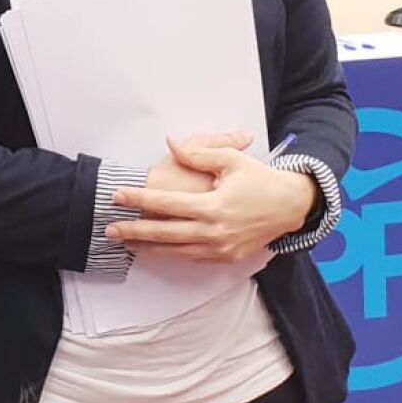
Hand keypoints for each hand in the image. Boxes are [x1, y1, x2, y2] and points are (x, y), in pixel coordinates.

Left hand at [107, 132, 317, 262]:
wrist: (292, 206)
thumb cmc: (260, 179)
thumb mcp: (231, 159)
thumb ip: (198, 153)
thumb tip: (170, 144)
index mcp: (213, 206)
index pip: (166, 203)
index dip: (139, 198)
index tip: (117, 196)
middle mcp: (215, 231)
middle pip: (165, 233)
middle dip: (134, 231)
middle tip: (109, 229)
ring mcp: (221, 248)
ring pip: (176, 251)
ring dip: (148, 247)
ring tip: (125, 242)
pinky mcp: (227, 258)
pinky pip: (192, 258)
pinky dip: (171, 254)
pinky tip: (155, 249)